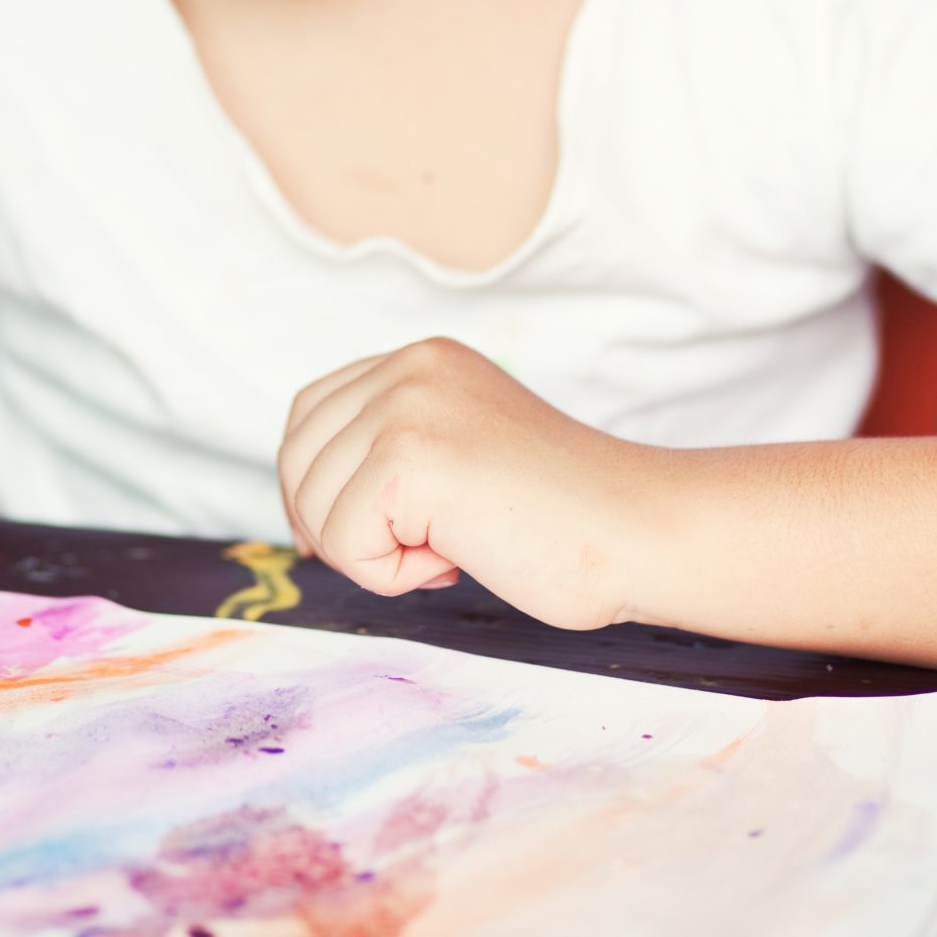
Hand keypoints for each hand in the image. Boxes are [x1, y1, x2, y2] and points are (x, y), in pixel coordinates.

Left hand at [278, 337, 650, 631]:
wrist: (639, 531)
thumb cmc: (562, 516)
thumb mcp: (461, 453)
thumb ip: (394, 452)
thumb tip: (304, 510)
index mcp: (421, 359)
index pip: (310, 412)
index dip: (312, 484)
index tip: (347, 537)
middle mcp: (409, 367)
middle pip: (297, 458)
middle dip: (333, 526)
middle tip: (411, 556)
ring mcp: (407, 406)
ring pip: (316, 506)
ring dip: (370, 555)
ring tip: (448, 553)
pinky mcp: (409, 458)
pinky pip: (345, 542)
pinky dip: (389, 576)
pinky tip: (454, 563)